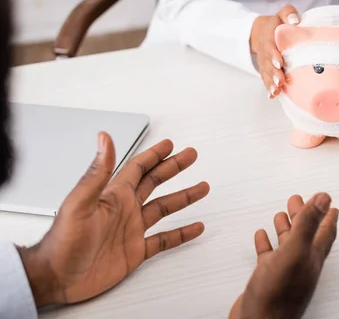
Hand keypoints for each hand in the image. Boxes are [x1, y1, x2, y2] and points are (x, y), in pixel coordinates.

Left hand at [17, 132, 209, 307]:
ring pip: (164, 208)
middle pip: (155, 182)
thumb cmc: (63, 243)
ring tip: (201, 188)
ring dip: (183, 197)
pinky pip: (164, 240)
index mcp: (114, 195)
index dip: (154, 155)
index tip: (169, 144)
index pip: (138, 167)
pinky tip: (194, 228)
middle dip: (173, 168)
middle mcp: (125, 209)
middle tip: (190, 156)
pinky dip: (181, 233)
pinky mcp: (135, 251)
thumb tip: (103, 139)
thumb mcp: (80, 203)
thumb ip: (97, 172)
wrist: (58, 278)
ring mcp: (132, 229)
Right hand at [229, 193, 338, 318]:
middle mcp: (301, 262)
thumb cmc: (277, 297)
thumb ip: (309, 224)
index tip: (328, 200)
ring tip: (282, 214)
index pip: (324, 230)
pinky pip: (268, 255)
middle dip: (303, 214)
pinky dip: (266, 243)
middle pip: (305, 233)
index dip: (327, 214)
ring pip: (288, 243)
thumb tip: (324, 199)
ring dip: (285, 227)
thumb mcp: (295, 251)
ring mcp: (284, 270)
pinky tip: (262, 235)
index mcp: (312, 256)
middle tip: (299, 200)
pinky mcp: (266, 277)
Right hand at [250, 5, 300, 98]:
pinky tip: (273, 95)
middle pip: (268, 64)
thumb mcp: (282, 14)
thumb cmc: (278, 24)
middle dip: (274, 73)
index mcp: (270, 38)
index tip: (280, 62)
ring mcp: (265, 63)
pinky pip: (266, 80)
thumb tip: (295, 21)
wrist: (262, 32)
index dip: (273, 55)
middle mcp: (266, 52)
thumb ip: (288, 13)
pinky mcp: (266, 71)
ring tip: (277, 90)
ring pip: (267, 74)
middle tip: (280, 81)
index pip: (270, 47)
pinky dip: (269, 88)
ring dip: (271, 82)